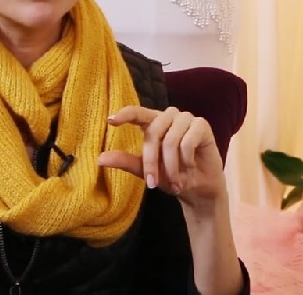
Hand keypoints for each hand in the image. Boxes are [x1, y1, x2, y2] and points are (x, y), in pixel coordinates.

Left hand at [98, 106, 225, 208]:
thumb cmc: (172, 177)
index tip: (110, 121)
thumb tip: (100, 158)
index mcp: (153, 123)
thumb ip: (126, 162)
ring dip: (171, 166)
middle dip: (151, 161)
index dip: (125, 114)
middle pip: (153, 132)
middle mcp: (169, 116)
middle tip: (152, 184)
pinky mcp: (202, 125)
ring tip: (176, 181)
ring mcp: (186, 119)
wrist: (199, 190)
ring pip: (171, 140)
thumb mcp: (146, 171)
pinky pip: (188, 141)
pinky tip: (191, 167)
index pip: (137, 112)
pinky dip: (187, 160)